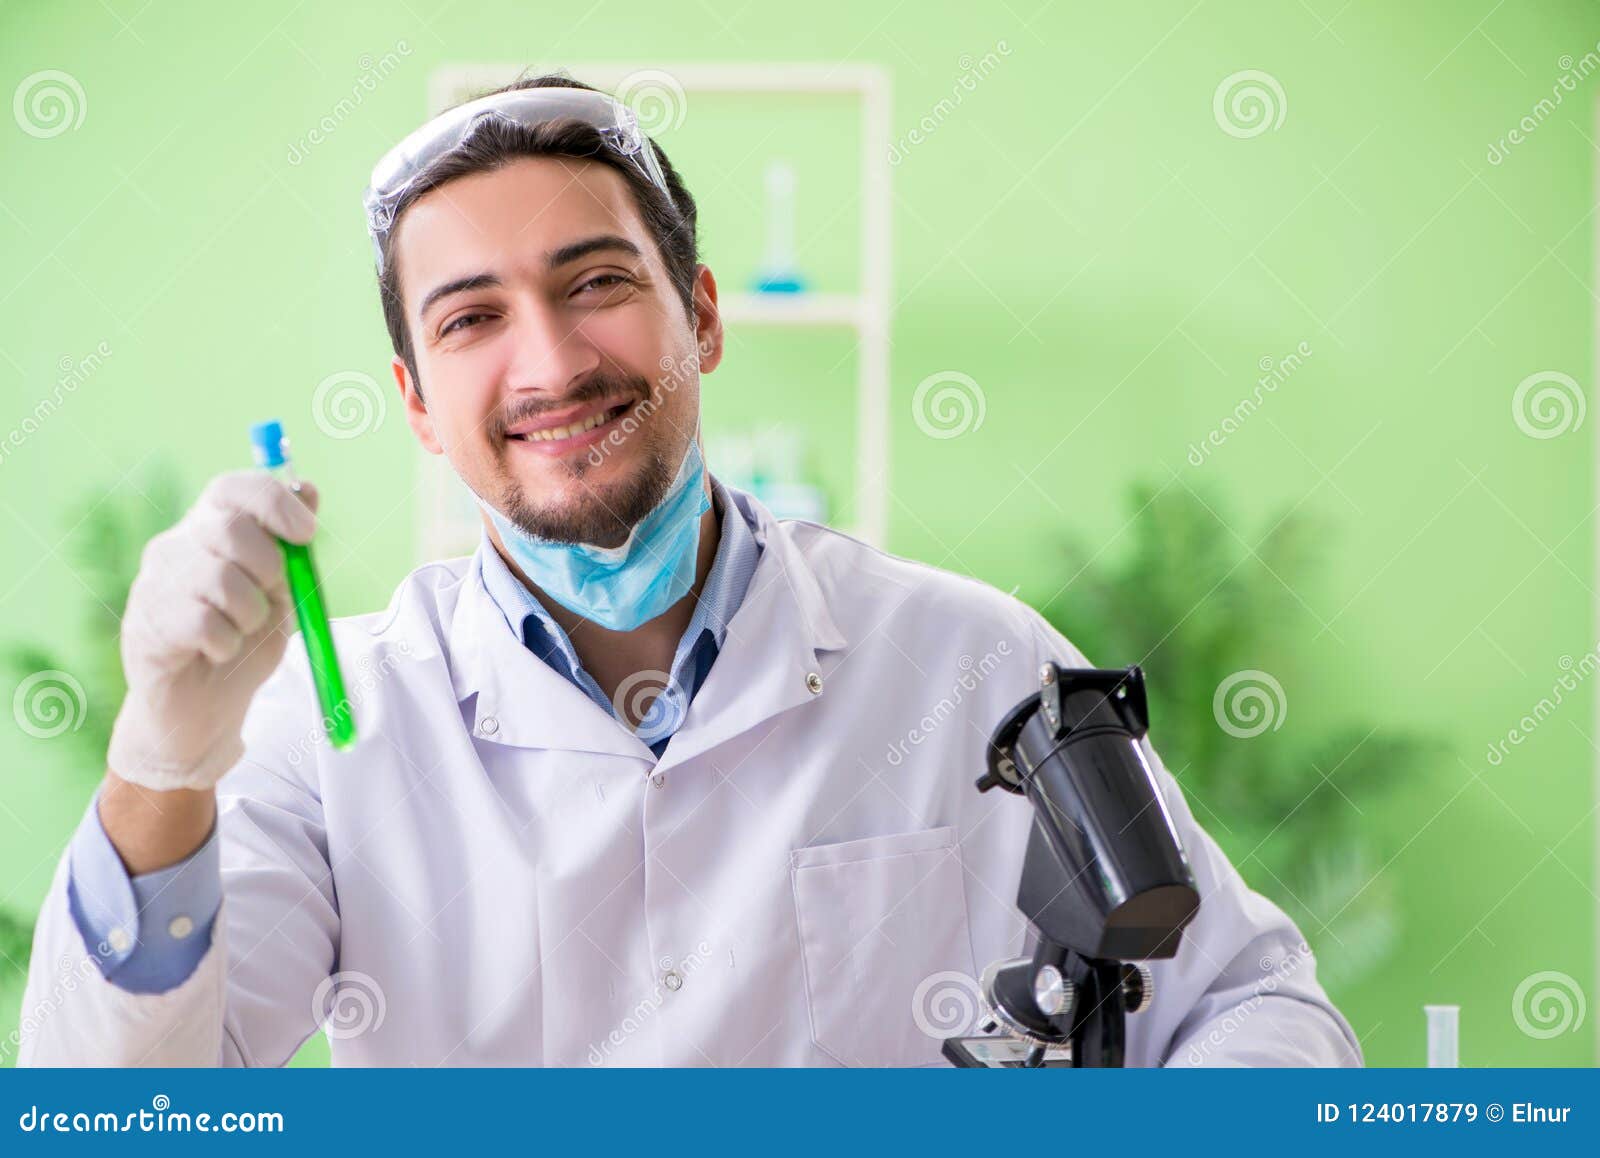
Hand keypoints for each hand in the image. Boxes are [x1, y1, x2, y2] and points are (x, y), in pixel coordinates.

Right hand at [107, 470, 318, 791]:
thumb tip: (310, 490)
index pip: (233, 488)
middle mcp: (176, 545)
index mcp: (211, 527)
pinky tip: (218, 651)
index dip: (274, 502)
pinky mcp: (145, 623)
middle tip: (271, 596)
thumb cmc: (246, 640)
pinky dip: (228, 643)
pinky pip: (203, 623)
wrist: (204, 707)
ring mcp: (154, 582)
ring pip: (219, 578)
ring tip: (242, 629)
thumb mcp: (284, 591)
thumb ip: (293, 547)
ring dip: (250, 612)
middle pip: (230, 528)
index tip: (307, 532)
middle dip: (269, 566)